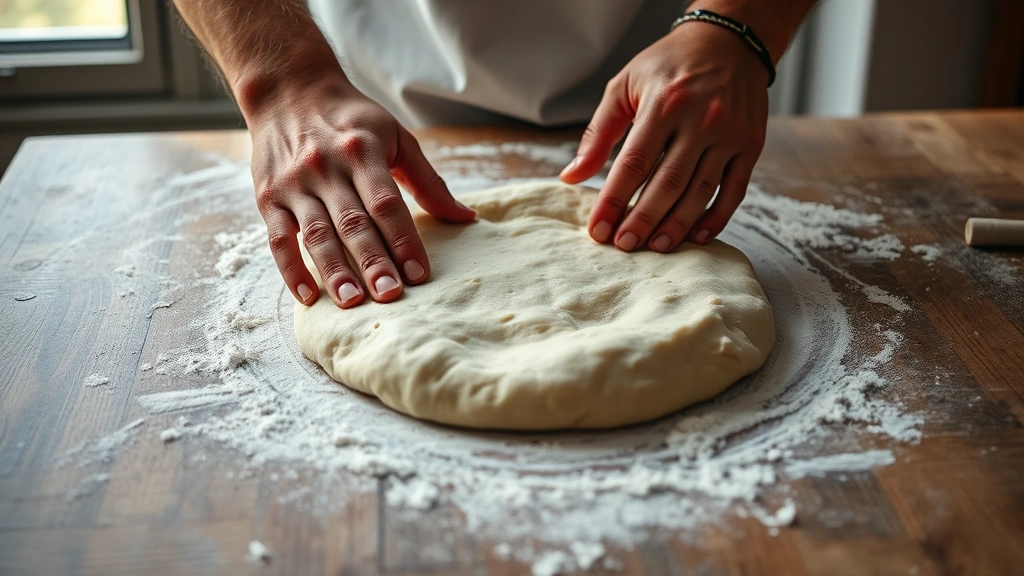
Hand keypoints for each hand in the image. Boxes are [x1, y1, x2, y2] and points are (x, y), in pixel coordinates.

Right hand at [249, 77, 475, 306]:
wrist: (287, 90)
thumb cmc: (350, 119)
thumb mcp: (395, 136)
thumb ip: (428, 180)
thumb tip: (466, 217)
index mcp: (363, 150)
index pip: (386, 203)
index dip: (403, 240)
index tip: (419, 274)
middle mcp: (326, 167)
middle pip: (352, 222)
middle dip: (373, 261)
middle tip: (390, 295)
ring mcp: (294, 184)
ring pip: (316, 234)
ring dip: (335, 270)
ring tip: (353, 302)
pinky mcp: (268, 198)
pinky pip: (278, 239)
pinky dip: (291, 270)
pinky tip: (308, 297)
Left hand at [560, 15, 769, 251]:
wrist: (728, 41)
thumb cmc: (668, 65)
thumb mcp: (625, 86)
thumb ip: (598, 134)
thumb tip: (572, 176)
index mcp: (664, 104)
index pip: (633, 164)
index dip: (613, 201)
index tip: (598, 230)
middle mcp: (701, 119)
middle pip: (668, 183)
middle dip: (643, 219)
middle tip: (624, 245)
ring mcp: (730, 133)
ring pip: (701, 190)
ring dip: (677, 224)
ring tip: (655, 246)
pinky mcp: (752, 143)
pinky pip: (735, 189)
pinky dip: (717, 217)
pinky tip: (697, 236)